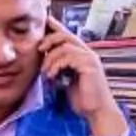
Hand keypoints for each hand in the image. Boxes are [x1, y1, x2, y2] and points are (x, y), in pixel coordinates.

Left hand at [37, 20, 123, 135]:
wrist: (96, 111)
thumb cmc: (82, 98)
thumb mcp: (66, 79)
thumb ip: (59, 66)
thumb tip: (44, 59)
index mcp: (81, 55)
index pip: (66, 35)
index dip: (54, 27)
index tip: (41, 24)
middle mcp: (87, 53)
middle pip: (65, 35)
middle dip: (49, 39)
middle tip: (39, 49)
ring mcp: (90, 58)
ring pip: (65, 46)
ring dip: (50, 57)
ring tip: (45, 71)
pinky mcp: (90, 65)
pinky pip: (69, 57)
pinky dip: (57, 65)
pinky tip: (52, 75)